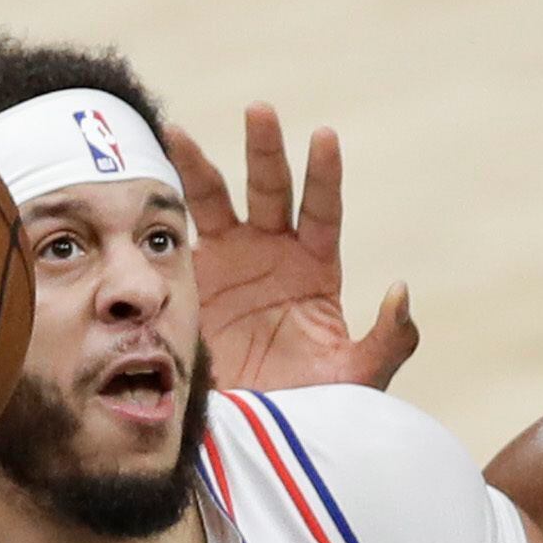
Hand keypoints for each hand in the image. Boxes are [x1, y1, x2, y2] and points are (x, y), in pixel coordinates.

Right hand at [166, 105, 419, 390]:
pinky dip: (159, 210)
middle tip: (260, 110)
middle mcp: (272, 255)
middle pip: (270, 191)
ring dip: (198, 167)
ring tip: (176, 133)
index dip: (324, 175)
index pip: (323, 211)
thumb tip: (401, 291)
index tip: (325, 136)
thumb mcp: (360, 378)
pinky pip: (172, 240)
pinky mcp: (190, 282)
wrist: (255, 432)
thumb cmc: (316, 406)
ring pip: (214, 203)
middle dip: (265, 151)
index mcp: (316, 268)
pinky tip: (141, 180)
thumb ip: (390, 339)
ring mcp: (229, 264)